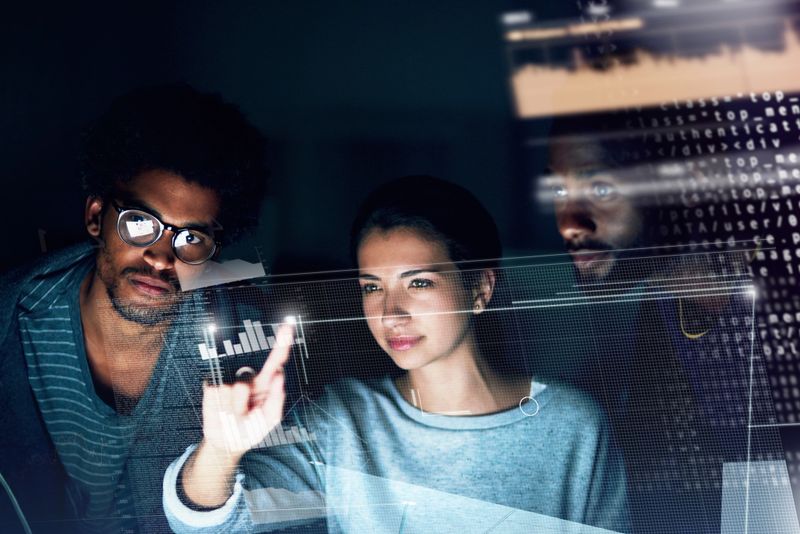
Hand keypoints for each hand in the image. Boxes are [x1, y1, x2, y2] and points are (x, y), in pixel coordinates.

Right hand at [201, 322, 294, 457]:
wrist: (227, 442)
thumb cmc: (252, 429)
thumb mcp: (270, 419)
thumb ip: (277, 398)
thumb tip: (279, 374)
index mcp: (265, 383)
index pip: (276, 359)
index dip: (283, 342)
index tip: (288, 325)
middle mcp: (247, 378)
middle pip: (245, 374)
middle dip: (243, 397)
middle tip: (245, 414)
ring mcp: (228, 380)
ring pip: (232, 387)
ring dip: (234, 407)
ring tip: (235, 416)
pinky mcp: (212, 386)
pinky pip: (215, 390)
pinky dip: (219, 406)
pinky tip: (221, 412)